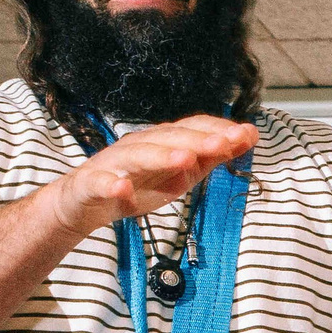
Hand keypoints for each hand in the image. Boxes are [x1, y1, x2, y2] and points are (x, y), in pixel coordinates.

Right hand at [52, 116, 257, 234]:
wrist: (84, 204)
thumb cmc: (137, 184)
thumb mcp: (181, 174)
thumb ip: (212, 157)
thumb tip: (247, 137)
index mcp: (162, 142)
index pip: (191, 128)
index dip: (217, 130)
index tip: (246, 135)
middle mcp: (139, 146)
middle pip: (168, 138)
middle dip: (197, 140)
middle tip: (223, 143)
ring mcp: (114, 163)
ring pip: (138, 155)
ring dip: (162, 156)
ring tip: (185, 159)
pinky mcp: (91, 184)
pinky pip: (101, 183)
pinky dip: (112, 185)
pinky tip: (123, 188)